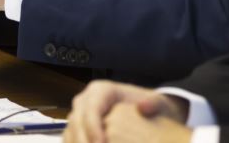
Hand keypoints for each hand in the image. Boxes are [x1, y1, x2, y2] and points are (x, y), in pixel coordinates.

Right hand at [65, 80, 187, 142]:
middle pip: (76, 121)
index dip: (93, 128)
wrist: (147, 115)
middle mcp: (85, 100)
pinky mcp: (78, 129)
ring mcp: (79, 115)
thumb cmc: (151, 109)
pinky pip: (70, 140)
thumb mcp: (158, 103)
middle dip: (82, 141)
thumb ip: (154, 104)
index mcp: (101, 90)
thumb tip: (143, 106)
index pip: (91, 109)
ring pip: (69, 132)